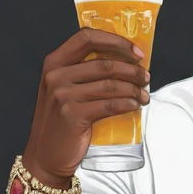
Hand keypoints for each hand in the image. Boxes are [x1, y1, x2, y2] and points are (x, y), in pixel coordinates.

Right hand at [21, 28, 149, 185]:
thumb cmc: (63, 119)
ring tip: (144, 95)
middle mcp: (56, 75)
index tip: (137, 53)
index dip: (116, 41)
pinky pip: (111, 104)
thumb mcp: (66, 88)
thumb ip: (86, 70)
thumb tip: (130, 59)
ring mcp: (62, 95)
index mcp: (55, 62)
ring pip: (111, 85)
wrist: (45, 156)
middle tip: (146, 78)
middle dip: (132, 70)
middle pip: (105, 63)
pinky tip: (135, 105)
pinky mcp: (72, 115)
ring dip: (135, 89)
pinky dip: (128, 103)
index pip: (88, 37)